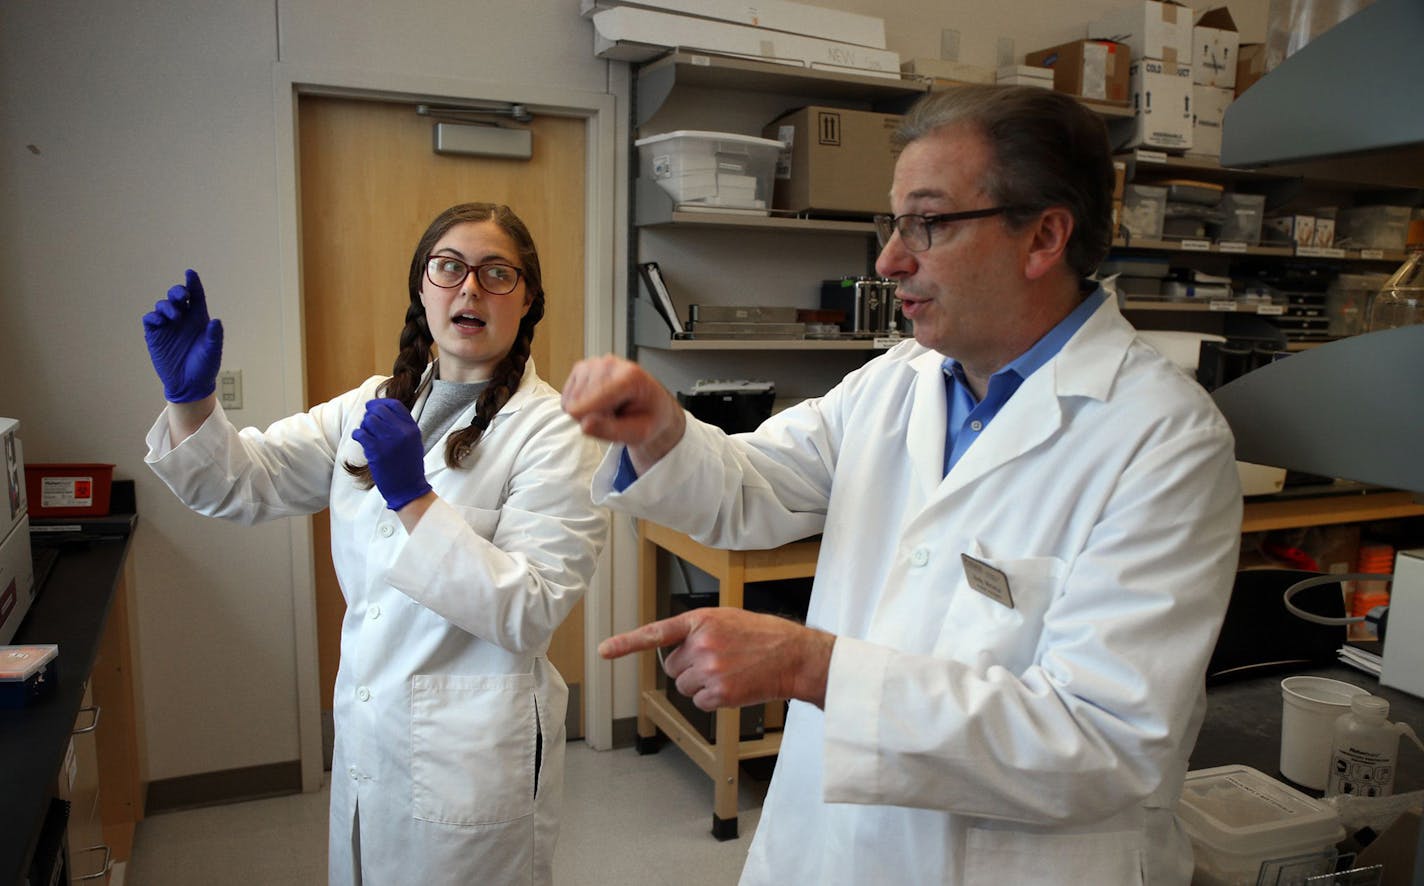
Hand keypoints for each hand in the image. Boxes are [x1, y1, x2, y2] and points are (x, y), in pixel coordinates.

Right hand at [142, 269, 223, 402]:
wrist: (190, 385)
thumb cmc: (205, 366)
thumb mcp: (212, 351)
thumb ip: (214, 336)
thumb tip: (216, 321)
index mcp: (199, 318)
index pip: (196, 296)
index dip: (193, 283)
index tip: (190, 273)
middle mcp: (183, 318)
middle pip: (178, 297)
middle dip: (178, 291)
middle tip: (182, 296)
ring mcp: (168, 326)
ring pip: (163, 305)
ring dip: (167, 306)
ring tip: (174, 316)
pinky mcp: (155, 335)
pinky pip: (150, 319)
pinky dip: (153, 317)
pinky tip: (160, 321)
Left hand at [352, 398, 431, 510]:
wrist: (408, 488)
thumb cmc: (408, 466)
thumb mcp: (413, 442)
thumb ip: (402, 426)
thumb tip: (382, 411)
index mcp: (412, 428)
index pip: (394, 405)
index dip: (381, 402)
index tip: (373, 406)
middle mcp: (402, 431)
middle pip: (379, 410)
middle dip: (370, 413)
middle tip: (367, 422)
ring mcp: (389, 440)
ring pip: (369, 420)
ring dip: (364, 425)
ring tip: (366, 434)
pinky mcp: (377, 451)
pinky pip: (360, 433)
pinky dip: (357, 434)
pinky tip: (360, 439)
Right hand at [561, 355, 685, 472]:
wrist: (651, 406)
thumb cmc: (647, 419)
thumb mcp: (638, 433)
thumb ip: (612, 431)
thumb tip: (584, 425)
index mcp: (630, 376)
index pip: (596, 399)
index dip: (592, 419)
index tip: (602, 426)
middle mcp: (610, 363)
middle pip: (580, 402)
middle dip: (592, 416)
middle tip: (613, 417)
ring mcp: (593, 363)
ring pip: (572, 400)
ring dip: (586, 411)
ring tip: (607, 410)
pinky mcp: (580, 368)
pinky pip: (566, 397)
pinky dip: (578, 406)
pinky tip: (597, 403)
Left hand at [599, 608, 835, 709]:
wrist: (793, 656)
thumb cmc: (763, 636)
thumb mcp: (727, 619)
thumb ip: (698, 631)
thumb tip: (677, 653)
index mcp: (700, 621)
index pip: (655, 632)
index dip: (625, 643)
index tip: (603, 651)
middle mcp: (701, 644)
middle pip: (673, 668)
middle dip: (689, 669)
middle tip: (718, 662)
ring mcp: (709, 669)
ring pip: (684, 687)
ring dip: (702, 686)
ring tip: (730, 673)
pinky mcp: (719, 693)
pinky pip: (700, 702)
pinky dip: (714, 700)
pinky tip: (734, 686)